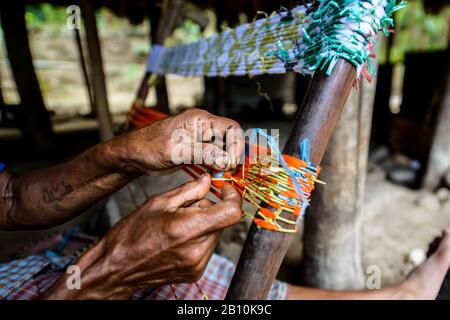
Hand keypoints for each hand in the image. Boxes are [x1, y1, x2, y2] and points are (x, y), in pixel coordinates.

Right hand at [42, 174, 241, 298]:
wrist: (116, 268)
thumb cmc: (131, 234)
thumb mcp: (158, 202)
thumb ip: (189, 190)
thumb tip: (208, 180)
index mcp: (188, 228)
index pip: (232, 213)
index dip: (233, 197)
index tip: (226, 190)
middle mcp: (197, 250)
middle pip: (221, 221)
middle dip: (209, 209)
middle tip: (186, 207)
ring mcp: (197, 264)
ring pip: (215, 233)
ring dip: (204, 224)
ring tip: (178, 224)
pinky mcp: (195, 272)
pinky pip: (207, 248)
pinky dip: (198, 238)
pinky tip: (177, 238)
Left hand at [113, 108, 244, 172]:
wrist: (134, 154)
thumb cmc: (149, 146)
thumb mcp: (177, 150)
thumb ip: (202, 153)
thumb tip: (226, 160)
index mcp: (200, 120)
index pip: (231, 128)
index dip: (237, 145)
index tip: (232, 163)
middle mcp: (203, 127)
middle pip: (230, 138)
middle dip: (233, 155)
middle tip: (229, 173)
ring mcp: (201, 139)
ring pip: (224, 149)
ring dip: (226, 162)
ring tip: (223, 175)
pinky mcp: (197, 150)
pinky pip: (214, 157)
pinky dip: (217, 166)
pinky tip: (214, 175)